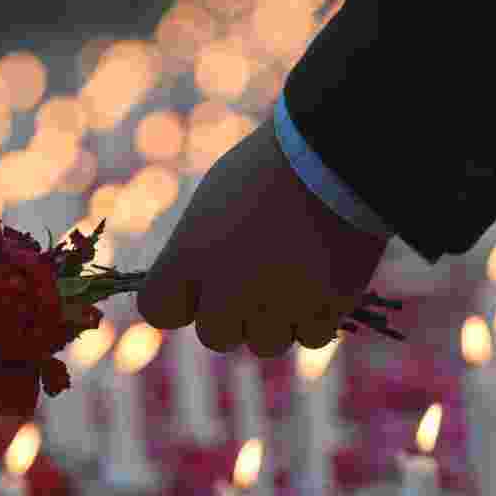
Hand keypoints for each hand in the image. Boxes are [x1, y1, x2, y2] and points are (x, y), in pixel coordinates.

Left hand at [136, 115, 387, 356]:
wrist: (338, 151)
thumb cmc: (267, 169)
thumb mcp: (211, 202)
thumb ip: (195, 254)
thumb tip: (195, 295)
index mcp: (191, 255)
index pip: (157, 311)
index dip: (177, 300)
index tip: (196, 286)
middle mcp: (230, 288)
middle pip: (214, 336)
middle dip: (229, 315)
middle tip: (253, 277)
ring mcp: (280, 302)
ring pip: (264, 344)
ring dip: (274, 320)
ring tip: (291, 274)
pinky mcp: (328, 306)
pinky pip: (310, 338)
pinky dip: (315, 316)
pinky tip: (320, 279)